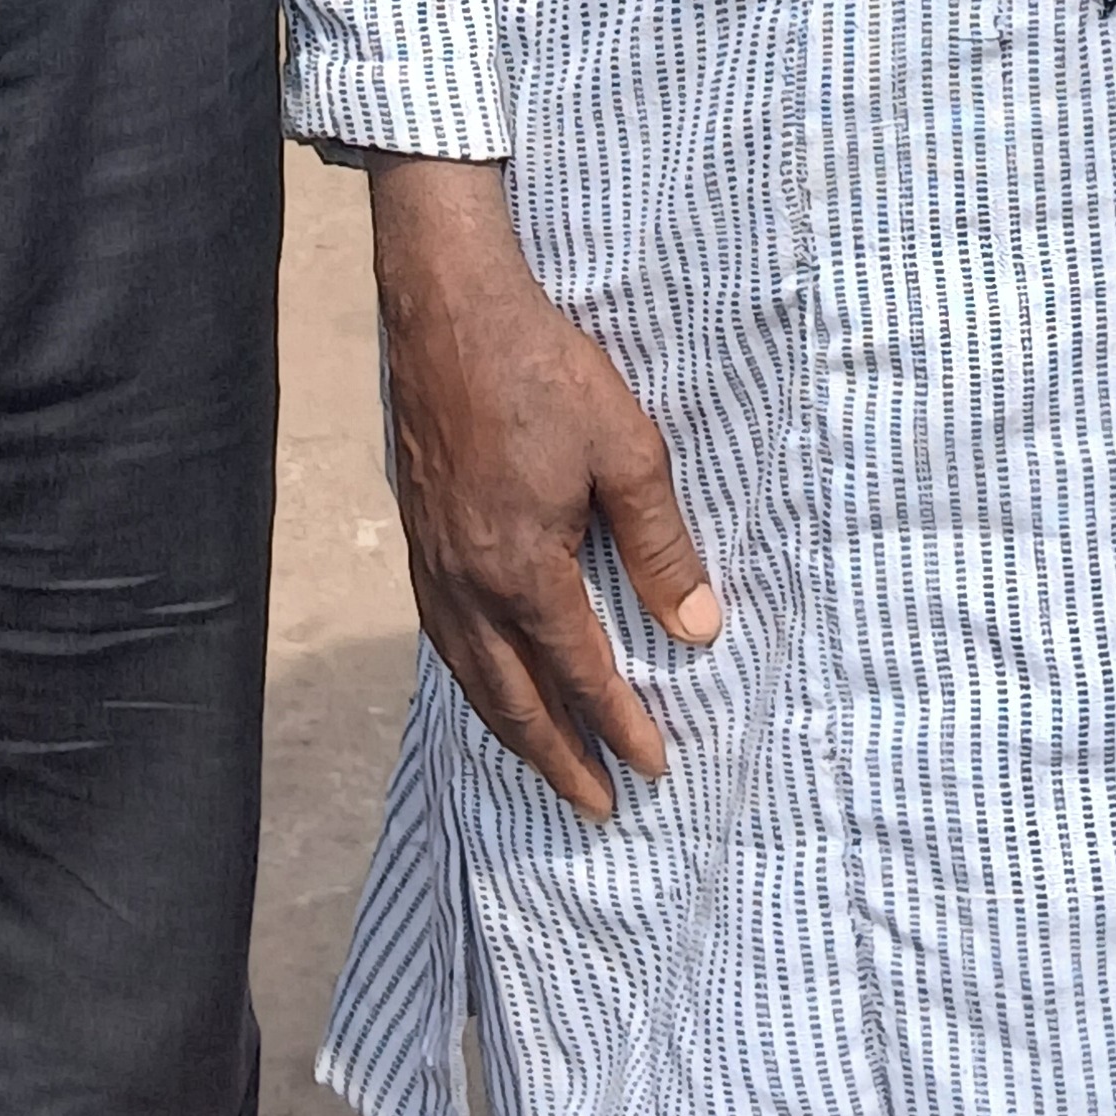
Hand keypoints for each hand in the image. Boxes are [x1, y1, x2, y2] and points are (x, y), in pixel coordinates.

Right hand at [369, 158, 720, 820]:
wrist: (449, 307)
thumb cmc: (542, 369)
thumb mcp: (626, 450)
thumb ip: (661, 546)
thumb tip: (698, 631)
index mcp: (523, 568)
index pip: (581, 673)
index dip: (621, 726)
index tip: (654, 769)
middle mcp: (468, 583)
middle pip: (514, 699)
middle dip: (559, 759)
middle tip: (597, 807)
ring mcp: (433, 562)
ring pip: (470, 674)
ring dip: (511, 729)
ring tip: (546, 763)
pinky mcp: (417, 535)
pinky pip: (444, 636)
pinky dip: (472, 678)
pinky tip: (488, 679)